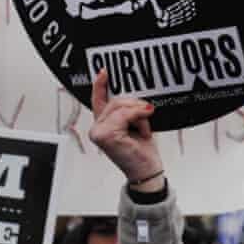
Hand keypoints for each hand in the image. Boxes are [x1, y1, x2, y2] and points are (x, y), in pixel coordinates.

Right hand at [88, 69, 163, 191]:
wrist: (146, 171)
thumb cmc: (142, 152)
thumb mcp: (137, 125)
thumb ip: (130, 111)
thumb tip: (136, 100)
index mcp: (104, 124)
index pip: (98, 100)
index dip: (99, 85)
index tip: (104, 71)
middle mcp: (97, 127)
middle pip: (116, 100)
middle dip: (135, 107)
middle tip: (145, 119)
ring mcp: (98, 132)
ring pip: (120, 106)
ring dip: (138, 115)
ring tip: (142, 131)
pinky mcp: (104, 135)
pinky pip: (125, 114)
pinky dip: (137, 119)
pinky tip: (142, 131)